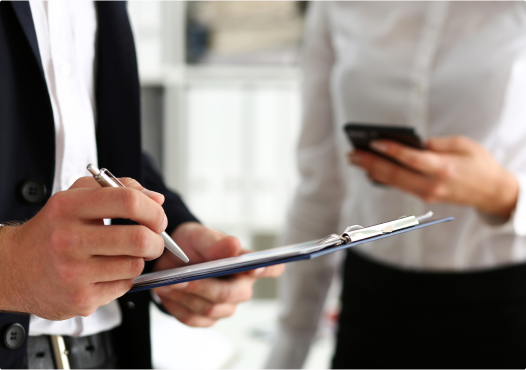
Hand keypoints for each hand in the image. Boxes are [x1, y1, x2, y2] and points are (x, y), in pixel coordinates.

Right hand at [0, 177, 166, 319]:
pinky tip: (107, 271)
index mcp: (69, 208)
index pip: (127, 201)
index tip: (157, 218)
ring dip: (139, 260)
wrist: (13, 268)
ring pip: (135, 265)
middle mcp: (68, 240)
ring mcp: (73, 273)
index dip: (153, 210)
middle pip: (139, 238)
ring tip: (124, 255)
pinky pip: (124, 286)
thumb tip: (155, 198)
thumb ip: (119, 189)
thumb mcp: (76, 197)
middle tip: (153, 240)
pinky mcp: (79, 299)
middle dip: (157, 240)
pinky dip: (124, 278)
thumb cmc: (51, 230)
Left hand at [153, 222, 283, 326]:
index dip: (267, 270)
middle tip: (180, 278)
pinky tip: (167, 292)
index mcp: (247, 264)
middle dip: (203, 286)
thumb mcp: (200, 236)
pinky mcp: (207, 319)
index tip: (254, 267)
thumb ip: (215, 243)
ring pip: (210, 309)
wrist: (170, 259)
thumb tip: (234, 246)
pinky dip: (177, 306)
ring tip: (166, 283)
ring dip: (186, 296)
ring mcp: (226, 306)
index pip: (271, 268)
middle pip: (231, 295)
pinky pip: (193, 319)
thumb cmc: (192, 244)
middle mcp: (241, 287)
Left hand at [348, 135, 518, 217]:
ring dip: (372, 170)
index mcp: (444, 168)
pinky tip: (369, 169)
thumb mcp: (463, 144)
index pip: (413, 160)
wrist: (492, 192)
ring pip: (394, 182)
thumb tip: (409, 144)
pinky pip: (400, 187)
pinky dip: (383, 178)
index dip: (392, 151)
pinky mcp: (425, 197)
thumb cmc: (479, 163)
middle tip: (352, 153)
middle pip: (396, 174)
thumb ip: (436, 144)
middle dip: (371, 163)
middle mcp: (433, 184)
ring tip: (355, 159)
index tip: (374, 142)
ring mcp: (427, 193)